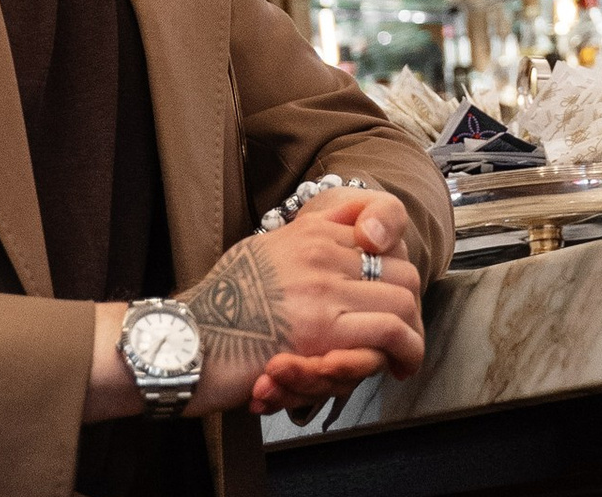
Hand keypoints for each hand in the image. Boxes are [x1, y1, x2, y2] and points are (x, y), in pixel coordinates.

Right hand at [241, 189, 424, 417]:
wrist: (190, 340)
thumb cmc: (220, 307)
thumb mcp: (261, 252)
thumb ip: (299, 244)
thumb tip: (332, 242)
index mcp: (306, 233)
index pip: (379, 238)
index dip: (395, 274)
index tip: (392, 300)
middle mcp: (319, 252)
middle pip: (401, 268)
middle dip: (411, 307)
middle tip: (403, 336)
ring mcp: (324, 289)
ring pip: (403, 300)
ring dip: (411, 335)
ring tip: (403, 357)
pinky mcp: (325, 330)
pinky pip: (389, 332)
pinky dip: (404, 352)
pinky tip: (396, 368)